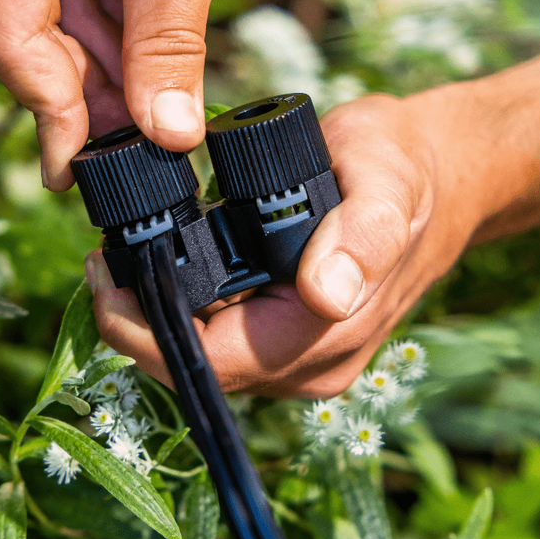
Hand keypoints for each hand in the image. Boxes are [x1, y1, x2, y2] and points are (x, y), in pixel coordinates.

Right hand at [0, 0, 275, 189]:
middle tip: (132, 144)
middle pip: (21, 31)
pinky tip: (131, 53)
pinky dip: (92, 17)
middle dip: (83, 91)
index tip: (85, 172)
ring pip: (35, 10)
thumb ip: (169, 44)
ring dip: (93, 59)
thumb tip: (168, 134)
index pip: (14, 41)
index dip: (57, 114)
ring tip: (143, 107)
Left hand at [86, 91, 487, 396]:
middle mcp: (312, 363)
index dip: (145, 331)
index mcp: (328, 331)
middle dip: (139, 322)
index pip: (214, 364)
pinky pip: (223, 343)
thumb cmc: (403, 168)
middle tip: (107, 256)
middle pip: (199, 370)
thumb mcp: (386, 178)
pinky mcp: (294, 342)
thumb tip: (326, 295)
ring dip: (157, 318)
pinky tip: (173, 265)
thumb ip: (364, 232)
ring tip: (130, 255)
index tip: (105, 272)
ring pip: (206, 362)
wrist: (434, 179)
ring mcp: (305, 358)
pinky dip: (187, 310)